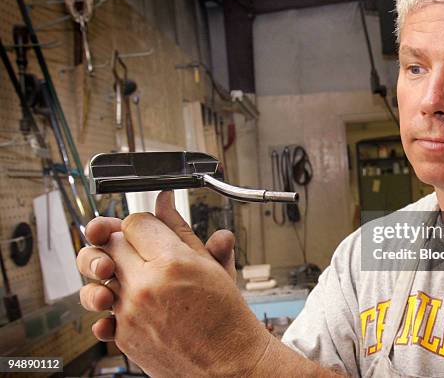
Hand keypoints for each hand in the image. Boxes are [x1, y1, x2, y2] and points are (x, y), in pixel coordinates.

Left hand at [77, 193, 237, 338]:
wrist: (227, 361)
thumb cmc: (225, 315)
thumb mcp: (210, 264)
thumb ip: (181, 228)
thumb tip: (165, 201)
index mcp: (172, 262)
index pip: (134, 222)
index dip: (143, 223)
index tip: (151, 229)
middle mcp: (145, 286)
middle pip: (110, 244)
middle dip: (122, 242)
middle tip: (139, 249)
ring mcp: (129, 312)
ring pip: (97, 276)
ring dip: (108, 271)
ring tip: (126, 275)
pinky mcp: (122, 334)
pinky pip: (100, 311)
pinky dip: (110, 304)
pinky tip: (124, 302)